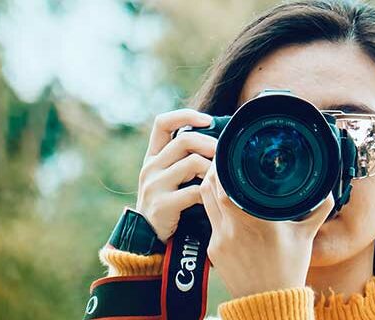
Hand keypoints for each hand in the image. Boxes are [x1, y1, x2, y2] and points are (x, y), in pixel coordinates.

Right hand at [134, 109, 217, 240]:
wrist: (148, 239)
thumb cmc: (169, 204)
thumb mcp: (170, 178)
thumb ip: (184, 160)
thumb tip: (219, 142)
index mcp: (152, 157)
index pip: (163, 123)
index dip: (186, 115)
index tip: (208, 120)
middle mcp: (151, 167)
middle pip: (184, 140)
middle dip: (210, 144)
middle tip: (225, 155)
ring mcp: (154, 185)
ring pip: (192, 163)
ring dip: (213, 169)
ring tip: (221, 179)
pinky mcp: (162, 204)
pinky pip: (194, 191)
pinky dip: (209, 193)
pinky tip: (214, 198)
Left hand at [200, 166, 334, 296]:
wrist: (269, 302)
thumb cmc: (288, 270)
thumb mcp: (306, 236)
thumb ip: (317, 210)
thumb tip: (328, 190)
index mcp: (257, 221)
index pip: (227, 186)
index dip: (223, 167)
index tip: (230, 155)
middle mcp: (233, 229)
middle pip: (209, 188)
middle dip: (213, 170)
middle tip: (223, 160)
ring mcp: (219, 239)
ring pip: (204, 201)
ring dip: (209, 186)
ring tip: (219, 176)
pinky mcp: (212, 250)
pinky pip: (209, 219)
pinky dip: (213, 207)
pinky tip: (222, 203)